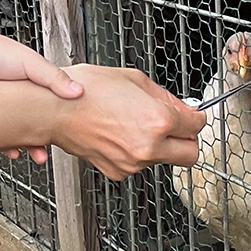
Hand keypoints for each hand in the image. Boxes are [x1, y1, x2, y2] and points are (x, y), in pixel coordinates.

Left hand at [0, 29, 83, 161]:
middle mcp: (19, 93)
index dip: (61, 114)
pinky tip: (13, 150)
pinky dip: (7, 145)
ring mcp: (2, 106)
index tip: (69, 128)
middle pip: (38, 119)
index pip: (53, 100)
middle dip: (46, 135)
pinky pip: (0, 136)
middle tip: (52, 146)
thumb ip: (54, 78)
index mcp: (33, 79)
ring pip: (20, 130)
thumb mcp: (31, 62)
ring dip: (29, 143)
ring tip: (37, 152)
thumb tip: (78, 91)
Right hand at [49, 65, 204, 179]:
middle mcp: (148, 146)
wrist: (54, 110)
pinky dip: (138, 152)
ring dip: (160, 145)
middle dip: (187, 139)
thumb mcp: (134, 79)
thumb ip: (164, 97)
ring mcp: (132, 163)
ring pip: (163, 159)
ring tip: (136, 124)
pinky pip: (139, 164)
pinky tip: (122, 134)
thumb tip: (181, 107)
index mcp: (157, 121)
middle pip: (190, 154)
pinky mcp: (118, 171)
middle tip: (177, 127)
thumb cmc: (86, 90)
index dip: (196, 116)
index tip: (192, 114)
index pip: (196, 126)